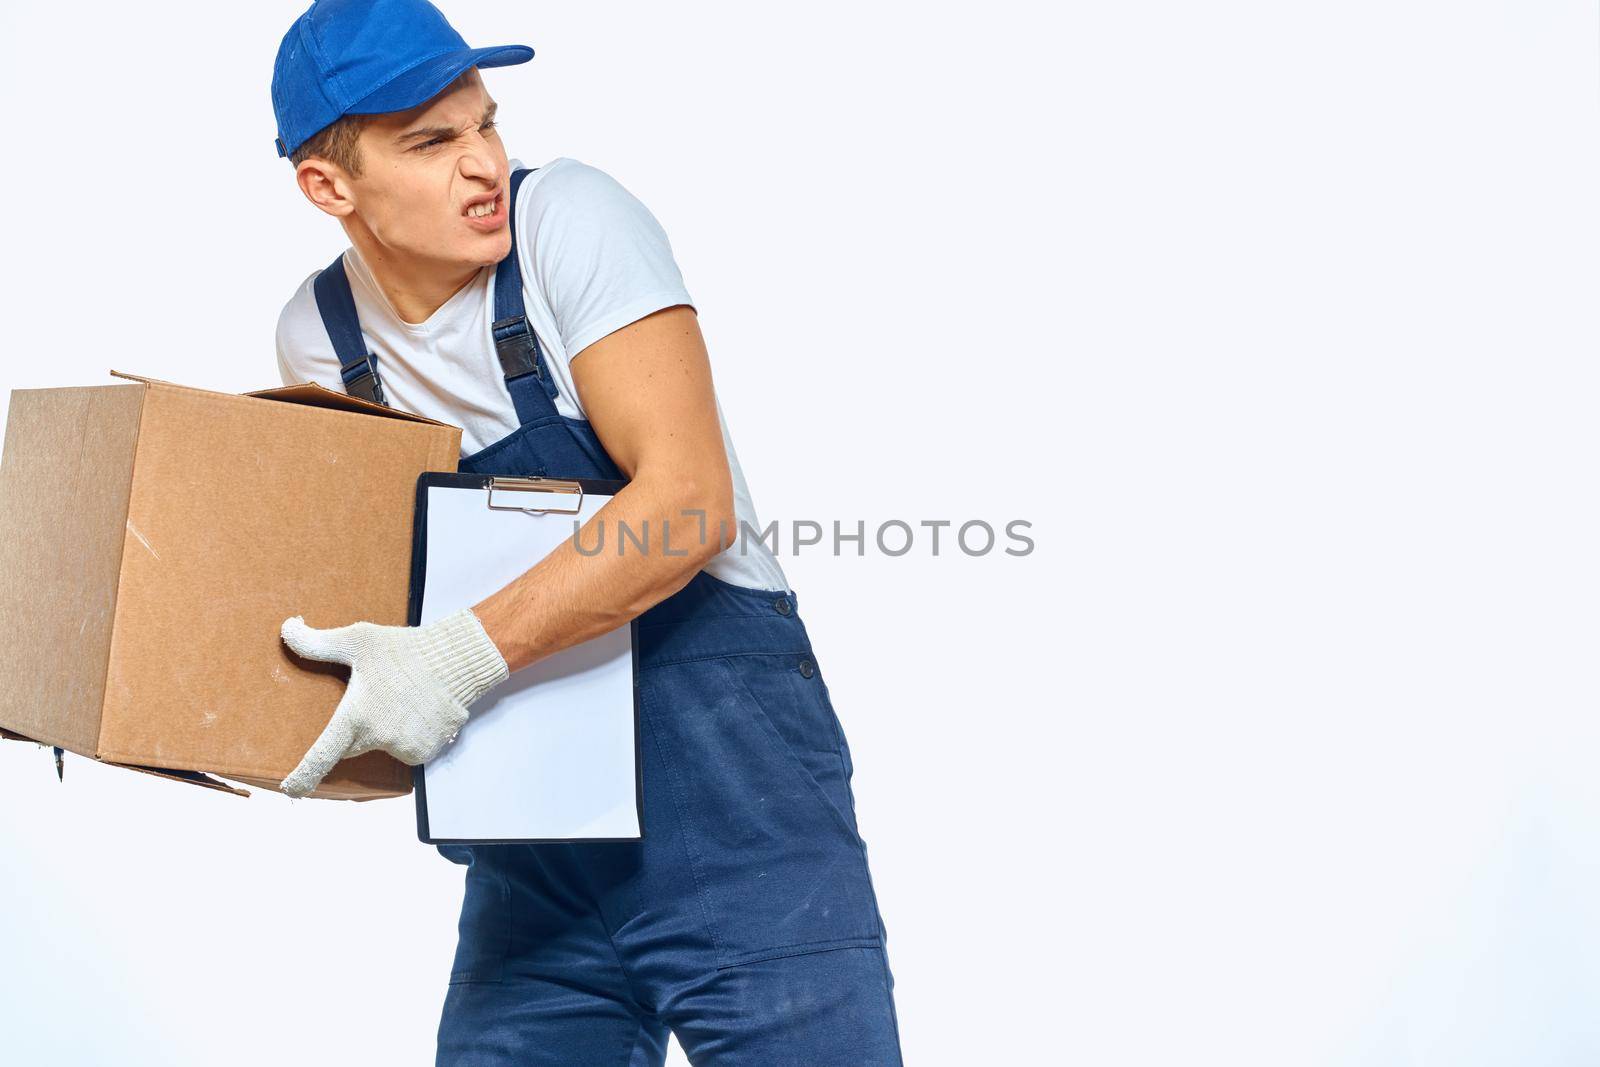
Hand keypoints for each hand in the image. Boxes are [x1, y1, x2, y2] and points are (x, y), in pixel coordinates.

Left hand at [278, 608, 509, 797]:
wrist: (457, 660)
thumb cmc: (404, 650)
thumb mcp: (358, 640)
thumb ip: (318, 642)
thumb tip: (287, 628)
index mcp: (355, 717)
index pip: (321, 757)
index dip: (303, 777)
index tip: (291, 791)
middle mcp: (378, 738)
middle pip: (352, 747)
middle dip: (354, 731)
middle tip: (371, 702)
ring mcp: (404, 748)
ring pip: (382, 748)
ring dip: (385, 732)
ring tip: (399, 703)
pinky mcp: (426, 751)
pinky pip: (407, 750)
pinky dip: (408, 737)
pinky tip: (417, 713)